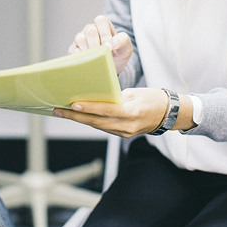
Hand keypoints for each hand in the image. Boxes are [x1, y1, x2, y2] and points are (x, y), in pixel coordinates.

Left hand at [54, 87, 193, 137]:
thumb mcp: (135, 92)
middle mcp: (127, 126)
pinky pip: (103, 127)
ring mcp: (125, 132)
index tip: (73, 104)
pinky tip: (78, 115)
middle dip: (75, 116)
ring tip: (62, 111)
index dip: (89, 108)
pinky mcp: (123, 134)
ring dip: (79, 119)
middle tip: (57, 109)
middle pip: (96, 122)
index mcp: (131, 112)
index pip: (106, 110)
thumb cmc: (153, 98)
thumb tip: (96, 95)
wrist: (169, 114)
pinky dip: (90, 121)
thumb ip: (116, 96)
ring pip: (97, 126)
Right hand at [68, 15, 132, 73]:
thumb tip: (113, 42)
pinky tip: (89, 63)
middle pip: (89, 30)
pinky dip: (82, 57)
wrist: (109, 70)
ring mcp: (81, 39)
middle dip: (96, 44)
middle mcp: (90, 30)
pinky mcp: (73, 49)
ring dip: (89, 50)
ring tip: (96, 59)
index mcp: (103, 26)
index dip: (104, 33)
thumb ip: (124, 41)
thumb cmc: (117, 56)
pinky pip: (74, 50)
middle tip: (102, 54)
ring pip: (80, 38)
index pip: (100, 20)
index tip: (109, 47)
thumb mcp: (126, 49)